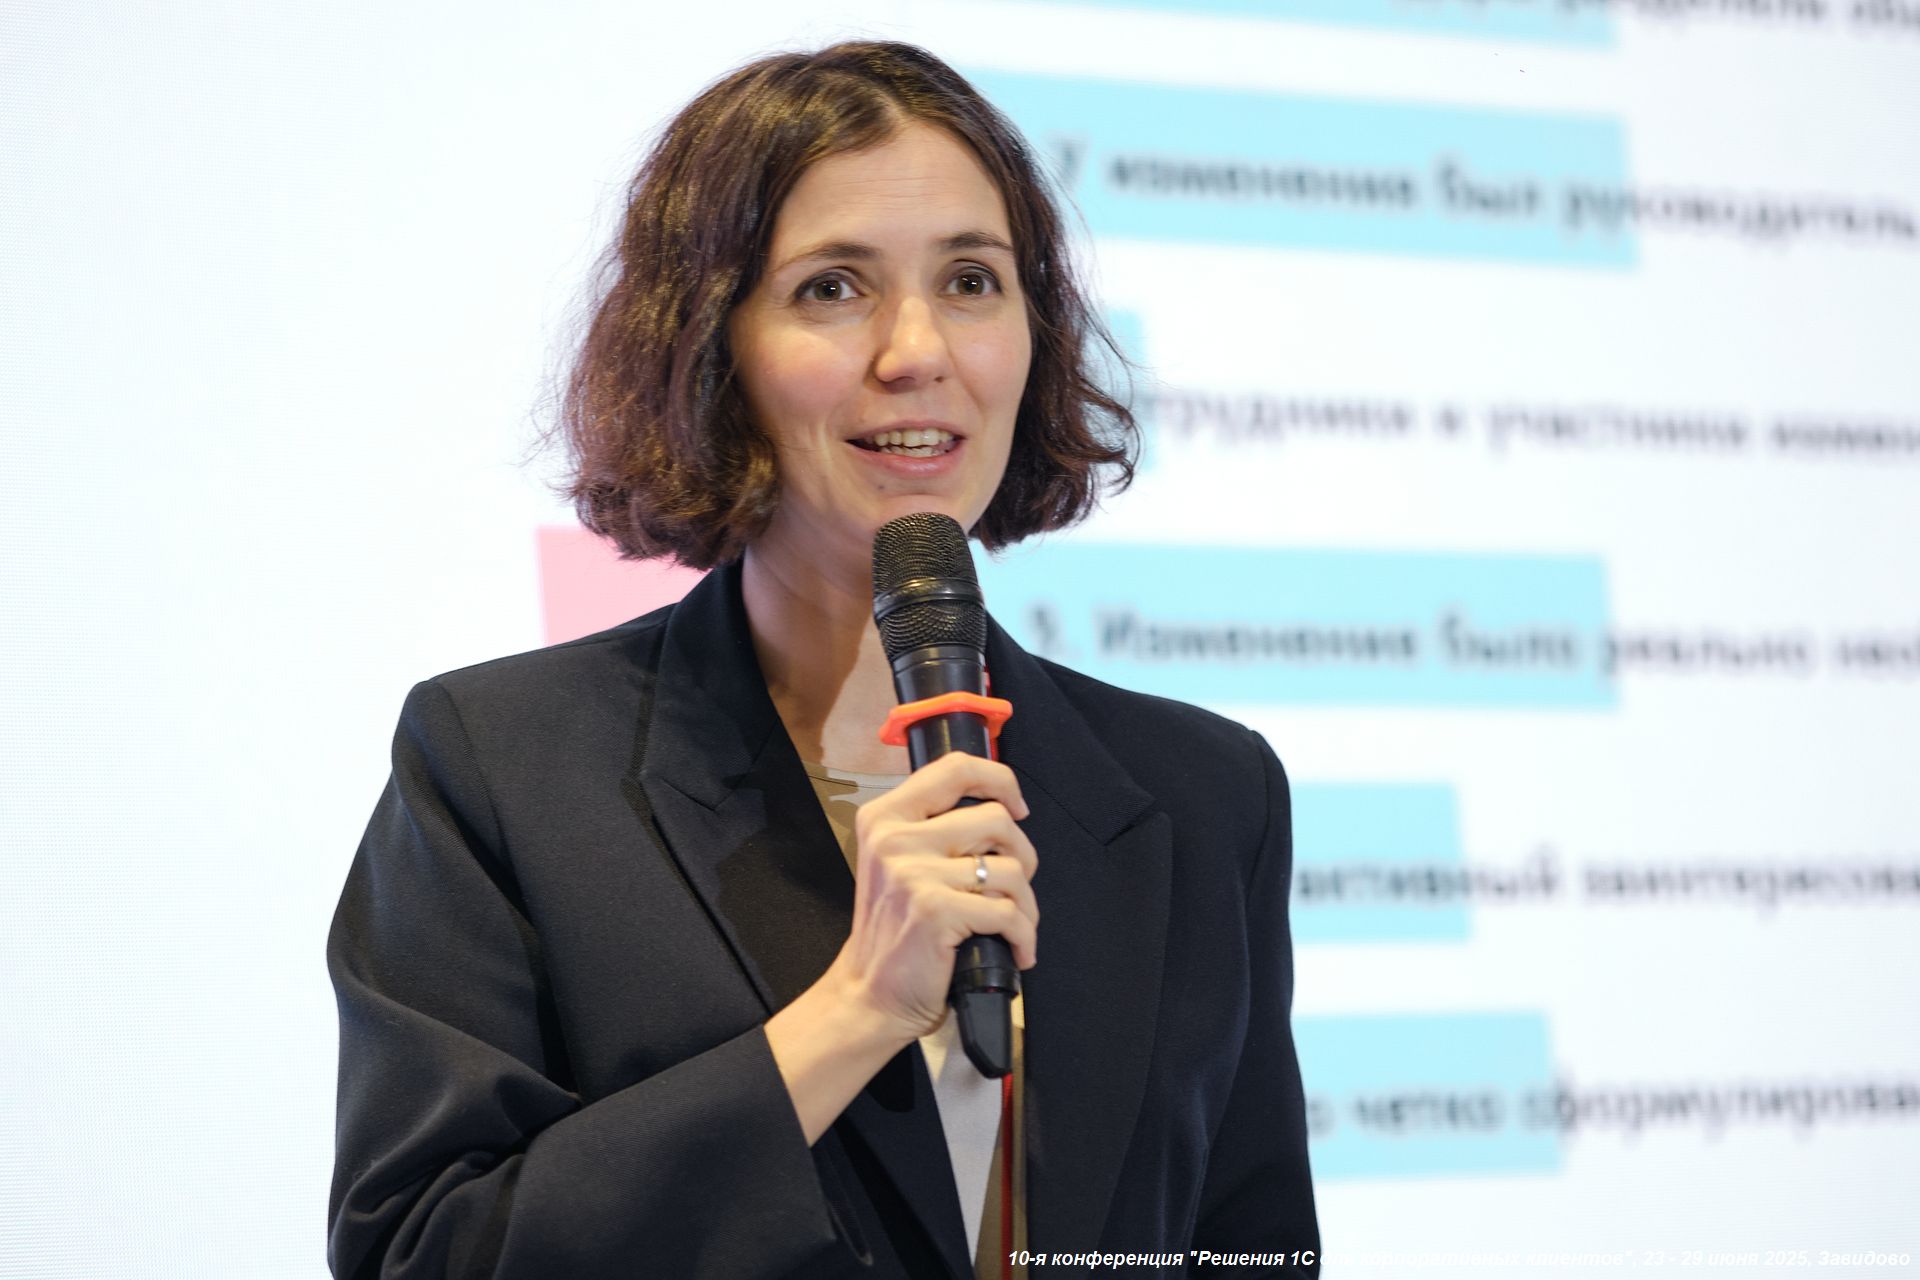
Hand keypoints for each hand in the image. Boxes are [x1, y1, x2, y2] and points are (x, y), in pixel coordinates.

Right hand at [826, 751, 1039, 1043]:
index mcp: (885, 817)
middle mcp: (894, 838)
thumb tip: (1001, 810)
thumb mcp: (898, 863)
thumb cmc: (894, 932)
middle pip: (996, 820)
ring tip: (1014, 926)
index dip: (1000, 780)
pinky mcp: (936, 910)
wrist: (868, 995)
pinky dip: (1023, 936)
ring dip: (1026, 905)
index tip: (1017, 806)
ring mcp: (913, 873)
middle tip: (1014, 887)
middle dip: (1022, 856)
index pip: (955, 768)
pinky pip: (1008, 912)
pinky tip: (1016, 951)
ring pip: (1011, 869)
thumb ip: (934, 829)